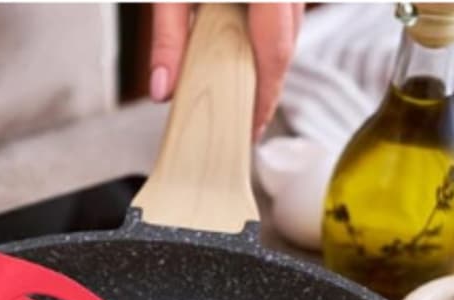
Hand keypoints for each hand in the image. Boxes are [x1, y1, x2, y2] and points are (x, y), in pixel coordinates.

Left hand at [149, 3, 303, 140]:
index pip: (274, 54)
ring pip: (289, 31)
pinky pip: (284, 15)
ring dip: (268, 65)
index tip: (252, 129)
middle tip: (247, 126)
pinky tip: (247, 57)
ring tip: (245, 98)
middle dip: (267, 90)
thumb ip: (168, 35)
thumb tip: (163, 88)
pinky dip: (268, 40)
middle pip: (285, 47)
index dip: (265, 99)